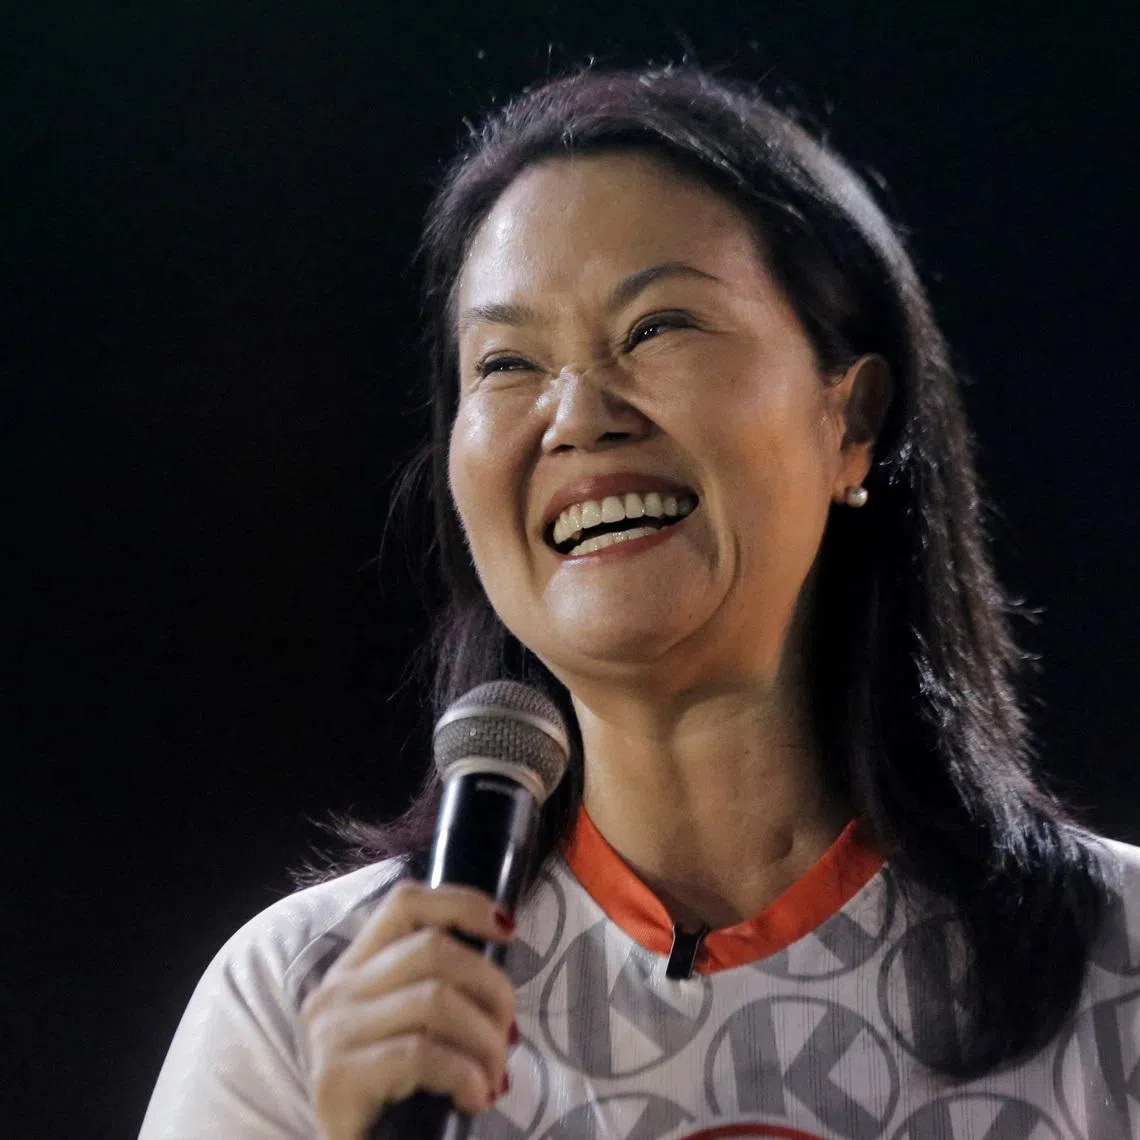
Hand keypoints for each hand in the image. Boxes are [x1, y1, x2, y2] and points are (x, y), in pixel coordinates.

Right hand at [300, 880, 516, 1139]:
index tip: (510, 930)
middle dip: (491, 987)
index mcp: (354, 968)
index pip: (406, 902)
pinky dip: (465, 1074)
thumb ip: (440, 983)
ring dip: (485, 1039)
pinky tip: (475, 1097)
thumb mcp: (416, 1025)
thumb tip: (501, 950)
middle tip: (510, 1035)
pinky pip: (421, 1054)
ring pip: (435, 999)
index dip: (463, 903)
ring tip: (495, 1076)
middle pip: (433, 949)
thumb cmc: (400, 1095)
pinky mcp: (336, 1080)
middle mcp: (336, 991)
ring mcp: (332, 1034)